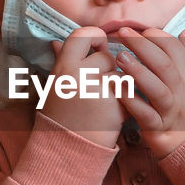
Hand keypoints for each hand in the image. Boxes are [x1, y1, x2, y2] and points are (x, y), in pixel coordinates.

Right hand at [40, 26, 124, 148]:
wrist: (67, 150)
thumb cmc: (60, 116)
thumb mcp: (54, 87)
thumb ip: (60, 62)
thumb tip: (56, 41)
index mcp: (62, 67)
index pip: (82, 35)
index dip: (94, 38)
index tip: (98, 46)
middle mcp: (79, 75)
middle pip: (106, 56)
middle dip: (108, 69)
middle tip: (97, 86)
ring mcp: (98, 90)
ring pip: (120, 74)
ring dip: (118, 85)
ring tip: (103, 102)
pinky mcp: (115, 105)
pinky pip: (129, 91)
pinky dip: (125, 100)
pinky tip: (112, 112)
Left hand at [113, 27, 184, 157]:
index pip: (176, 51)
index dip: (158, 37)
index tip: (143, 30)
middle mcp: (183, 93)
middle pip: (165, 65)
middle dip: (143, 46)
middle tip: (123, 32)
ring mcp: (171, 112)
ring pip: (157, 88)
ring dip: (138, 71)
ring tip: (120, 57)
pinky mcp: (159, 130)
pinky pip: (145, 114)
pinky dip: (131, 101)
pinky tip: (117, 88)